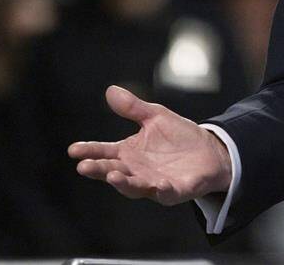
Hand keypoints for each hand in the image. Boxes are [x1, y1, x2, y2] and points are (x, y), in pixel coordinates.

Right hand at [68, 84, 232, 204]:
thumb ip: (133, 108)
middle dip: (99, 169)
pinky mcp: (174, 190)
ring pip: (134, 186)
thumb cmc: (178, 136)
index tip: (74, 149)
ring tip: (112, 175)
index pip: (104, 152)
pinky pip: (165, 192)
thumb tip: (111, 90)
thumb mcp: (155, 117)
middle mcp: (136, 170)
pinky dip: (159, 190)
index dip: (89, 150)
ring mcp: (154, 182)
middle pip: (113, 171)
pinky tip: (156, 185)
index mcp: (128, 152)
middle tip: (84, 166)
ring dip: (123, 183)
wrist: (210, 151)